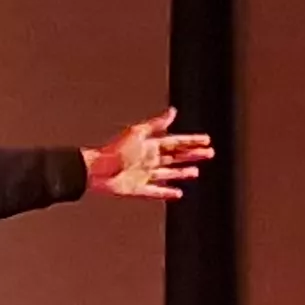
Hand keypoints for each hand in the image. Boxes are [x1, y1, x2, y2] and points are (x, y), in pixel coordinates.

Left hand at [82, 107, 215, 201]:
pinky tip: (178, 193)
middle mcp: (148, 159)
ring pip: (168, 173)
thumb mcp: (138, 133)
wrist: (96, 171)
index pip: (176, 142)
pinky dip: (167, 192)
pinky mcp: (138, 188)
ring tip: (195, 172)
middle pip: (176, 157)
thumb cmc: (114, 151)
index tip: (205, 140)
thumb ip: (156, 124)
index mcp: (150, 145)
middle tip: (209, 153)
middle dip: (192, 155)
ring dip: (183, 172)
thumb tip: (172, 112)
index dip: (191, 141)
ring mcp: (144, 174)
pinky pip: (156, 191)